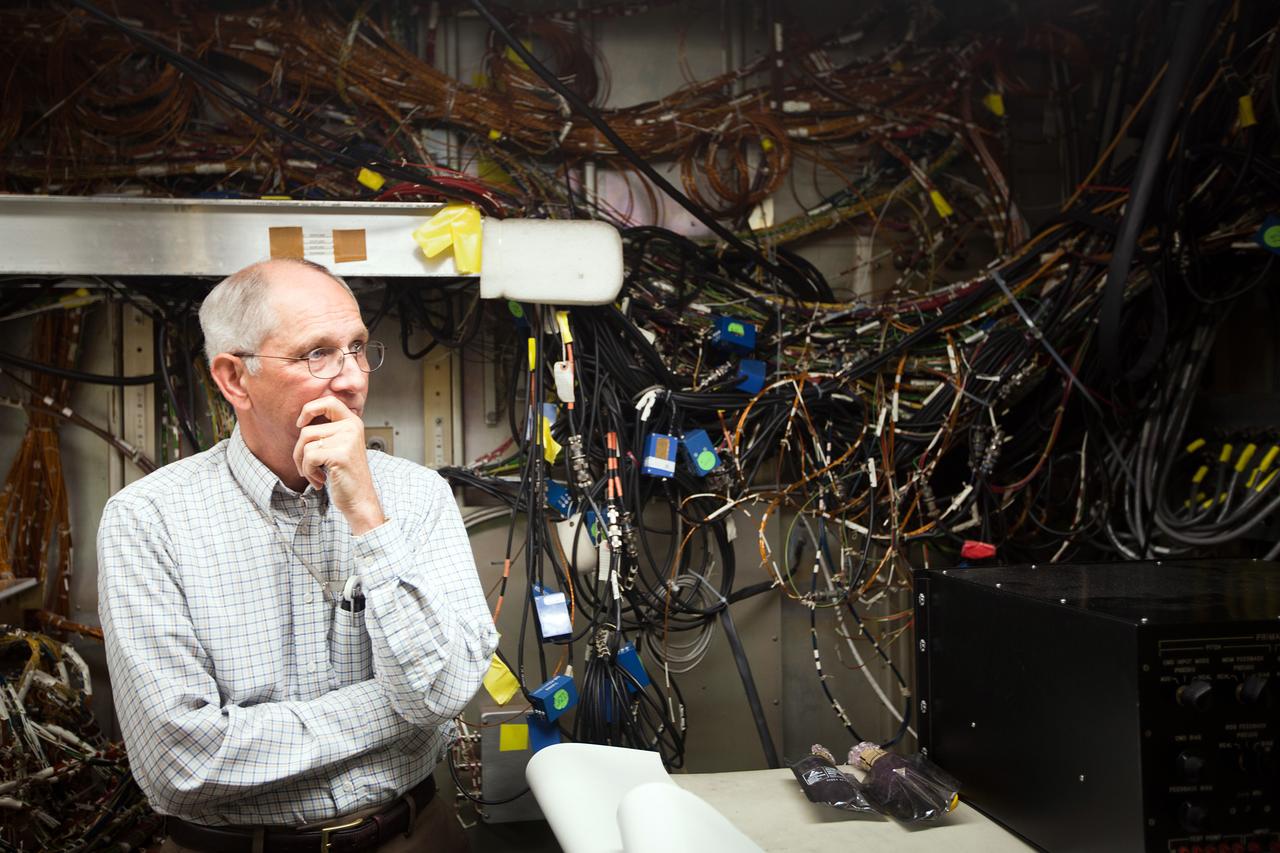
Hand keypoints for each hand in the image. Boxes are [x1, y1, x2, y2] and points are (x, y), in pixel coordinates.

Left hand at [294, 396, 385, 534]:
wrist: (360, 500)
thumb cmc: (347, 476)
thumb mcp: (340, 447)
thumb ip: (328, 431)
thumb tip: (302, 422)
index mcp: (353, 422)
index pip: (328, 401)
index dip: (309, 409)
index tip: (301, 423)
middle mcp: (351, 427)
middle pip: (307, 431)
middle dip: (299, 452)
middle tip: (307, 466)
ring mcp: (347, 440)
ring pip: (305, 445)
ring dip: (304, 464)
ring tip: (316, 474)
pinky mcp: (340, 454)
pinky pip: (309, 457)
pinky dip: (308, 472)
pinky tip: (320, 480)